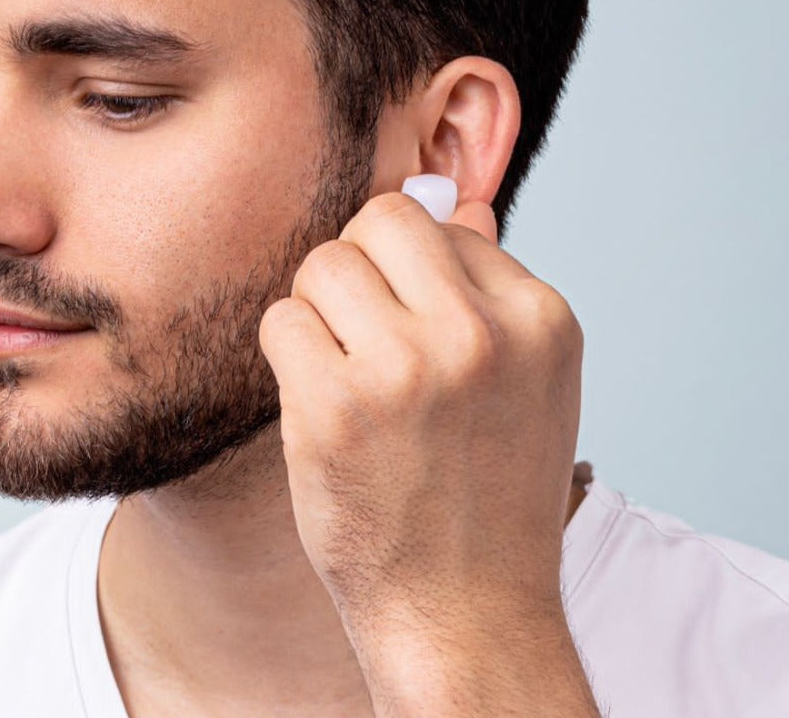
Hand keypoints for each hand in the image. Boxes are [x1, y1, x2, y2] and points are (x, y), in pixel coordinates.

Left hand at [258, 181, 596, 714]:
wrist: (466, 614)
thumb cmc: (489, 490)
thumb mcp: (527, 381)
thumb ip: (492, 287)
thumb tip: (458, 204)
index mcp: (538, 318)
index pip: (441, 222)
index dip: (410, 272)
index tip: (417, 332)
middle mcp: (480, 335)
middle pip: (378, 219)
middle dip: (359, 265)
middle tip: (365, 332)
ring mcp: (407, 369)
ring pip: (323, 263)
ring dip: (319, 312)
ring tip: (347, 373)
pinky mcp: (336, 407)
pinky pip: (280, 321)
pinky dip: (287, 356)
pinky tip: (320, 404)